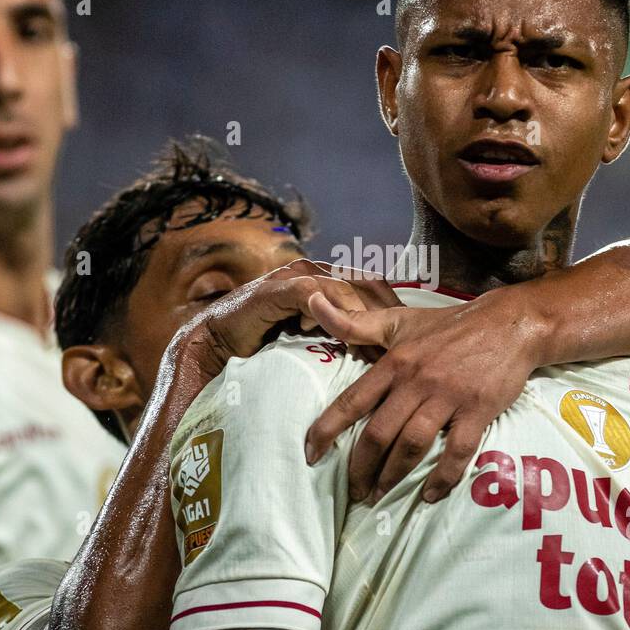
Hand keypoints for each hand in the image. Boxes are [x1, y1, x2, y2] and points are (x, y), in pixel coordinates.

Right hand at [176, 259, 399, 379]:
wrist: (218, 343)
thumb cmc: (266, 344)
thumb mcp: (313, 340)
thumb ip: (341, 336)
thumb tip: (378, 357)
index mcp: (328, 280)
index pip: (374, 287)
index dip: (395, 311)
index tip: (412, 339)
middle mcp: (316, 273)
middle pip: (367, 284)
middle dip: (388, 313)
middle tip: (403, 345)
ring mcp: (297, 278)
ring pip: (345, 288)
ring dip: (365, 318)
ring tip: (380, 346)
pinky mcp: (278, 289)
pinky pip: (314, 296)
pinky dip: (332, 313)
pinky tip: (346, 336)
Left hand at [303, 288, 546, 503]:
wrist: (508, 324)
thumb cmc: (448, 325)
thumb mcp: (399, 320)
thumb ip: (355, 322)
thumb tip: (314, 300)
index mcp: (394, 362)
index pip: (352, 401)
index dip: (327, 430)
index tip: (310, 454)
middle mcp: (417, 381)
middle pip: (379, 433)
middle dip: (361, 467)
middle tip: (354, 491)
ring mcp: (448, 396)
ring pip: (412, 444)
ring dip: (393, 476)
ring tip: (380, 495)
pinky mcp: (478, 409)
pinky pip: (458, 451)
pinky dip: (443, 477)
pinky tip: (430, 495)